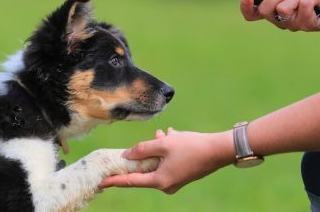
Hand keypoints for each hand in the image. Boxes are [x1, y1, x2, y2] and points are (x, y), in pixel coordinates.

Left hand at [98, 128, 234, 193]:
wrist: (219, 150)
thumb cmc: (191, 146)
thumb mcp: (163, 144)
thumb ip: (142, 149)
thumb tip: (126, 155)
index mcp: (159, 180)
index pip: (130, 181)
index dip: (114, 180)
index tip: (100, 182)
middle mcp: (166, 184)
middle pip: (144, 171)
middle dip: (142, 155)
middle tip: (135, 147)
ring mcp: (175, 180)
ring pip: (157, 163)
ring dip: (157, 148)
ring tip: (162, 134)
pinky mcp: (183, 174)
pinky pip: (168, 162)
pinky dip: (167, 150)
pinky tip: (171, 135)